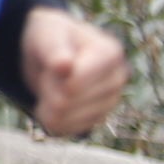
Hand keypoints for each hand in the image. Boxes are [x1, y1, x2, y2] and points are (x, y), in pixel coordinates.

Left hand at [21, 7, 126, 137]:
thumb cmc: (50, 37)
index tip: (53, 68)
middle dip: (48, 86)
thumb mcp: (46, 34)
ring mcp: (110, 102)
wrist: (51, 52)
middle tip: (49, 70)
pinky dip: (50, 118)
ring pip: (65, 117)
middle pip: (68, 100)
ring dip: (47, 102)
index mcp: (110, 53)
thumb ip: (54, 49)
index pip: (81, 80)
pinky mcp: (97, 119)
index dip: (58, 78)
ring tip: (52, 82)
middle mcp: (117, 79)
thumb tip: (64, 66)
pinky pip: (66, 129)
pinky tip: (50, 103)